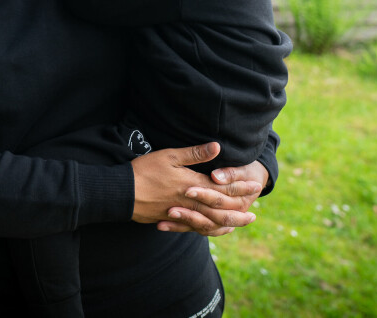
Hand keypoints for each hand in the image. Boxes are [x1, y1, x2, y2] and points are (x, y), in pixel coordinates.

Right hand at [131, 143, 259, 235]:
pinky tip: (209, 230)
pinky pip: (193, 229)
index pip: (223, 187)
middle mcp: (190, 202)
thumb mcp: (170, 156)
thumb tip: (217, 147)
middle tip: (253, 216)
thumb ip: (195, 154)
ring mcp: (180, 213)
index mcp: (192, 184)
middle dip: (238, 212)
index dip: (240, 187)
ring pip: (208, 222)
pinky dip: (205, 230)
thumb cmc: (144, 170)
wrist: (121, 193)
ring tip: (236, 226)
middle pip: (220, 210)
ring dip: (225, 224)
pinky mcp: (170, 219)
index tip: (255, 187)